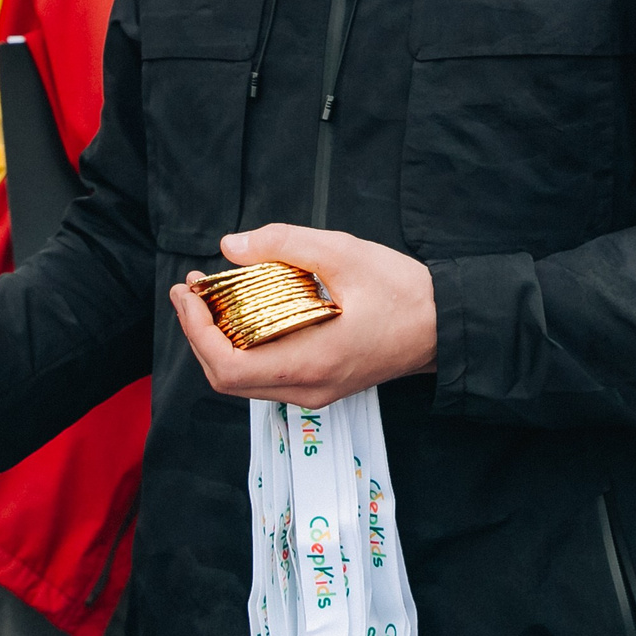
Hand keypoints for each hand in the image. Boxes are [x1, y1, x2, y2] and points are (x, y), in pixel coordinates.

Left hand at [169, 223, 435, 408]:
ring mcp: (314, 391)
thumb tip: (231, 245)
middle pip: (226, 379)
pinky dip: (244, 346)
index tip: (189, 293)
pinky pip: (265, 375)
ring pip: (244, 381)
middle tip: (192, 291)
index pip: (227, 367)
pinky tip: (245, 312)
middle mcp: (307, 388)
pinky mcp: (320, 385)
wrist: (445, 325)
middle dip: (199, 333)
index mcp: (310, 363)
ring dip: (218, 340)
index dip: (196, 331)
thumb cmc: (403, 292)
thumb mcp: (343, 253)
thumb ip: (284, 244)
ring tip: (212, 297)